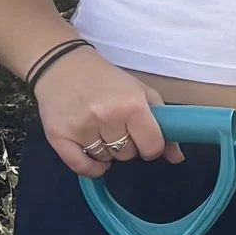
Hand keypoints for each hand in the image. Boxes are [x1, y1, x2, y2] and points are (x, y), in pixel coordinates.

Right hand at [35, 49, 172, 178]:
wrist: (63, 66)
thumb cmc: (107, 80)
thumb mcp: (141, 93)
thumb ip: (163, 124)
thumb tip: (177, 158)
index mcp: (132, 105)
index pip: (152, 146)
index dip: (151, 147)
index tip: (144, 139)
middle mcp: (107, 118)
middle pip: (128, 154)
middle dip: (127, 145)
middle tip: (117, 126)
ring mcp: (81, 128)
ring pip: (106, 160)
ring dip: (107, 151)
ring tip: (99, 130)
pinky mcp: (59, 136)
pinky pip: (82, 168)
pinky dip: (90, 167)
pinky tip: (92, 154)